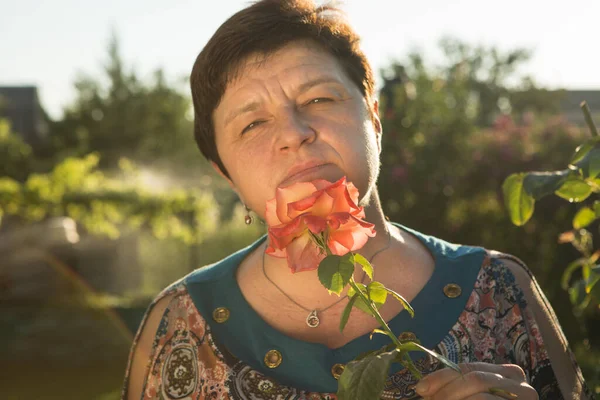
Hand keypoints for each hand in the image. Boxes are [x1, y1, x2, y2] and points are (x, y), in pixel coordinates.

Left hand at [414, 362, 538, 399]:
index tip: (419, 388)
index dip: (441, 377)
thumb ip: (454, 390)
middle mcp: (518, 382)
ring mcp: (524, 398)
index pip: (467, 368)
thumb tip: (421, 389)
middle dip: (447, 391)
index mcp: (505, 372)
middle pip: (474, 379)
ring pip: (481, 396)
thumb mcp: (472, 396)